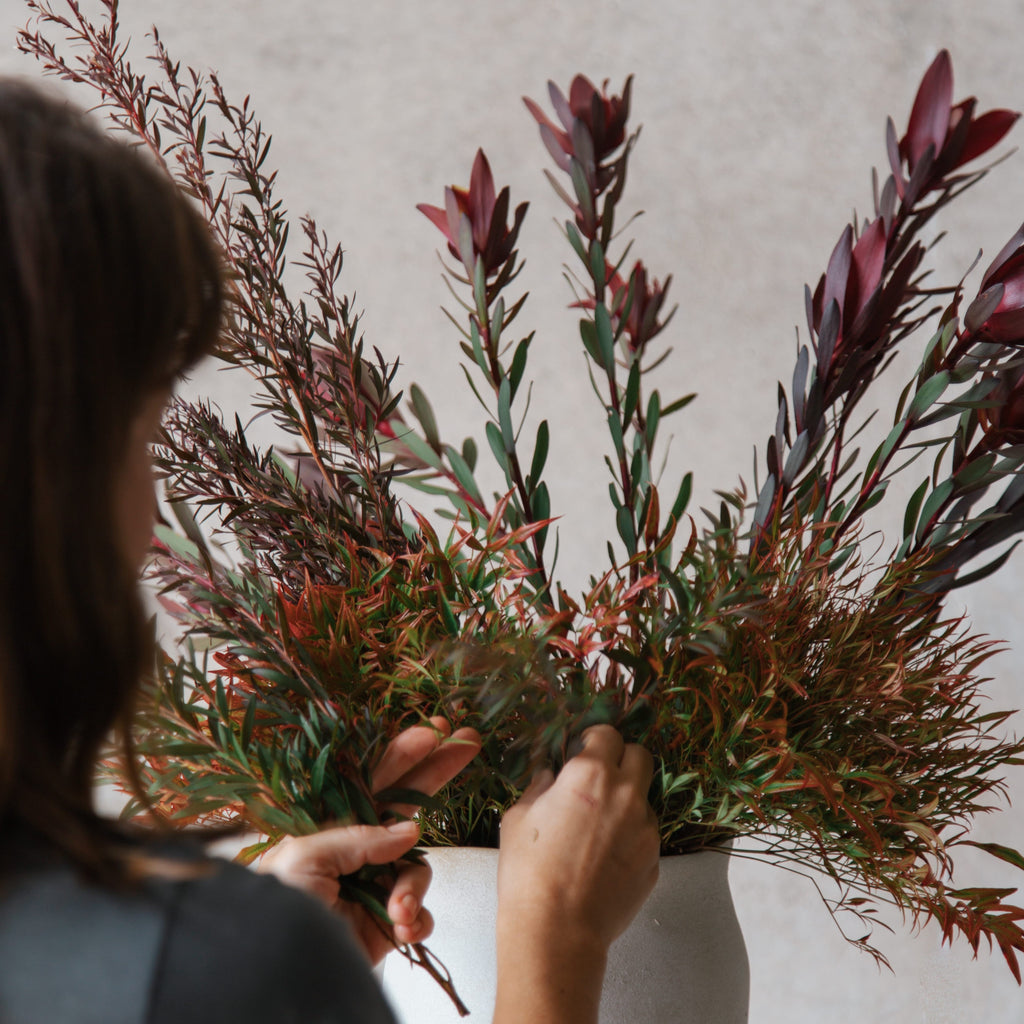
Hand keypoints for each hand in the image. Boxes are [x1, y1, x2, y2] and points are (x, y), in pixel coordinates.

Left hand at [259, 717, 479, 963]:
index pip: (373, 783)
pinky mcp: (386, 926)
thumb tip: (408, 832)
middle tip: (467, 742)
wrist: (277, 979)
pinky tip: (402, 928)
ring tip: (398, 911)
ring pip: (417, 869)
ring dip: (414, 887)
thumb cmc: (273, 911)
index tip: (436, 731)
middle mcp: (355, 854)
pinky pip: (420, 913)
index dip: (404, 755)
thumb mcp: (302, 858)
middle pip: (406, 806)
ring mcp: (373, 889)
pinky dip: (418, 920)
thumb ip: (357, 837)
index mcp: (328, 829)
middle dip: (436, 773)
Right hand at [494, 725, 659, 1023]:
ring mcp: (645, 828)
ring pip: (644, 797)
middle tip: (600, 777)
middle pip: (640, 755)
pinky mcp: (654, 860)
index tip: (583, 750)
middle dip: (622, 759)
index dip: (594, 740)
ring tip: (599, 826)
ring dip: (627, 800)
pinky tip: (605, 857)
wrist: (556, 930)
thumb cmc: (529, 872)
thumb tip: (548, 774)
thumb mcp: (518, 818)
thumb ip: (538, 786)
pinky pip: (646, 834)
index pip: (607, 734)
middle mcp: (625, 793)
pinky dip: (630, 836)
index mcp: (590, 774)